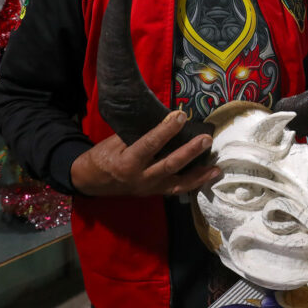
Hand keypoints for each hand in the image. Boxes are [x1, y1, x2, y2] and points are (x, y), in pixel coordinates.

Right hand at [71, 110, 218, 196]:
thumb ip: (136, 135)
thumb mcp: (113, 143)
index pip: (150, 144)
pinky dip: (194, 183)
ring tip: (216, 167)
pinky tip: (209, 176)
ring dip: (199, 174)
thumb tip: (163, 121)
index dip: (166, 130)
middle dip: (190, 152)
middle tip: (206, 139)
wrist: (90, 182)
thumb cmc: (102, 157)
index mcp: (127, 162)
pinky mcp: (155, 193)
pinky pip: (178, 189)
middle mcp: (141, 178)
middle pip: (170, 165)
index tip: (180, 115)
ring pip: (178, 182)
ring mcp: (150, 188)